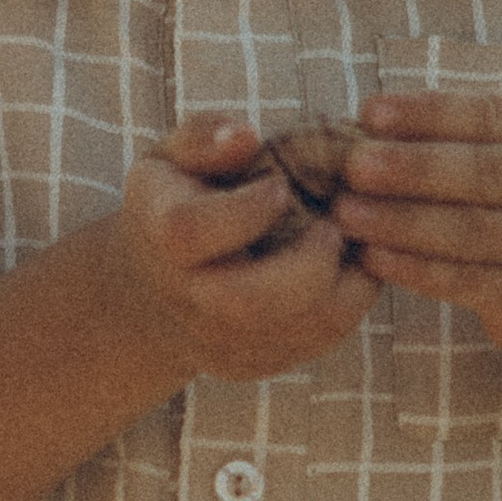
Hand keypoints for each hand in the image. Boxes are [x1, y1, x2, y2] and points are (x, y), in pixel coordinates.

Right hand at [114, 115, 382, 383]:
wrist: (152, 291)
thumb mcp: (172, 157)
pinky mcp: (254, 364)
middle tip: (332, 227)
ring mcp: (220, 341)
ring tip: (348, 245)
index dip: (247, 208)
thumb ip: (204, 137)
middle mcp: (186, 299)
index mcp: (161, 236)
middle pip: (248, 302)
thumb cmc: (174, 203)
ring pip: (300, 330)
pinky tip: (343, 271)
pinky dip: (347, 305)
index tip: (280, 187)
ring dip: (345, 284)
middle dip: (311, 262)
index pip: (192, 232)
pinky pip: (316, 343)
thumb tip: (244, 136)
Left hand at [329, 90, 501, 358]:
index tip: (369, 113)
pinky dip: (416, 269)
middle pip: (484, 172)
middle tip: (353, 166)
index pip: (488, 115)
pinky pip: (467, 280)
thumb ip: (450, 137)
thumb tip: (364, 124)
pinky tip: (374, 258)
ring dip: (403, 222)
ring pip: (472, 230)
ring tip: (347, 214)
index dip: (427, 113)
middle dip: (412, 168)